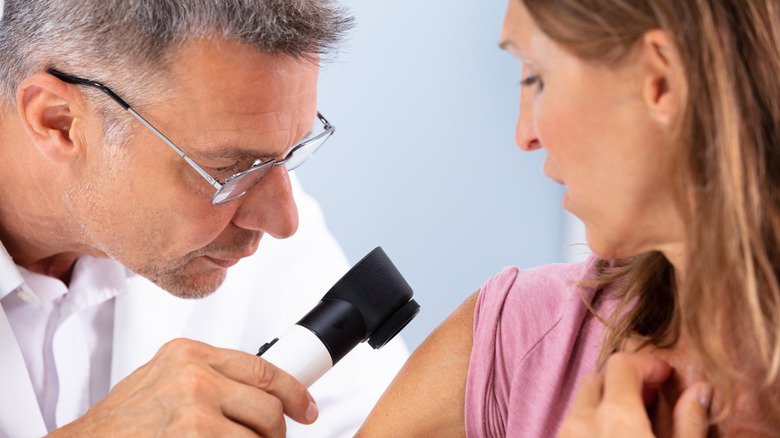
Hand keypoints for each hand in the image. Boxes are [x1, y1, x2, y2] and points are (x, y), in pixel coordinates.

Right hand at [50, 338, 317, 437]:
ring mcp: (194, 410)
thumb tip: (259, 393)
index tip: (306, 408)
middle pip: (268, 407)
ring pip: (259, 437)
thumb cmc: (121, 423)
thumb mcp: (164, 379)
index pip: (264, 369)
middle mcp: (194, 376)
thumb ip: (209, 378)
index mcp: (189, 354)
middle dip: (275, 433)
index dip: (294, 392)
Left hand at [558, 352, 710, 437]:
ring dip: (604, 404)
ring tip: (632, 424)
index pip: (621, 364)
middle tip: (649, 400)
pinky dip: (590, 424)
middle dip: (622, 383)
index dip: (647, 364)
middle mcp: (582, 422)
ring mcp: (564, 436)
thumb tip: (700, 392)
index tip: (665, 376)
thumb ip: (690, 424)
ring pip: (581, 404)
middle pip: (596, 379)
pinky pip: (572, 426)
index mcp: (617, 418)